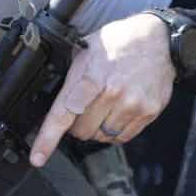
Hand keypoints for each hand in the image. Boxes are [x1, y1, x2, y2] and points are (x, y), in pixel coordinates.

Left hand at [28, 14, 175, 166]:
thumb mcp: (85, 51)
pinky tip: (118, 111)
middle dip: (78, 124)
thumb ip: (71, 80)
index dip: (47, 139)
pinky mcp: (148, 112)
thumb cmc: (118, 42)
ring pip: (102, 136)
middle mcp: (113, 93)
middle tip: (86, 107)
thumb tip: (54, 102)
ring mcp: (132, 104)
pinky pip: (122, 137)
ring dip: (98, 127)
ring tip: (105, 105)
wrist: (156, 38)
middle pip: (82, 131)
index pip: (64, 114)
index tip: (38, 157)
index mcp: (91, 77)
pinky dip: (115, 130)